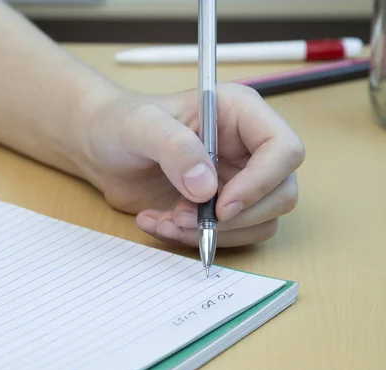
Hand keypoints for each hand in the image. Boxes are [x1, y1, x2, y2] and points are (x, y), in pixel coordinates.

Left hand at [76, 83, 304, 247]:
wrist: (101, 148)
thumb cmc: (121, 123)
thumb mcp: (141, 126)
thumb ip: (174, 148)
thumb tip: (207, 189)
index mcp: (240, 114)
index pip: (284, 149)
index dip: (262, 182)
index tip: (222, 206)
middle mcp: (248, 148)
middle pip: (280, 193)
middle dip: (234, 218)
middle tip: (183, 217)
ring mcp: (237, 180)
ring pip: (258, 222)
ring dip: (212, 233)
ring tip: (166, 220)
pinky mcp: (220, 207)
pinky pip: (230, 236)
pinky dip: (196, 239)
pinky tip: (159, 223)